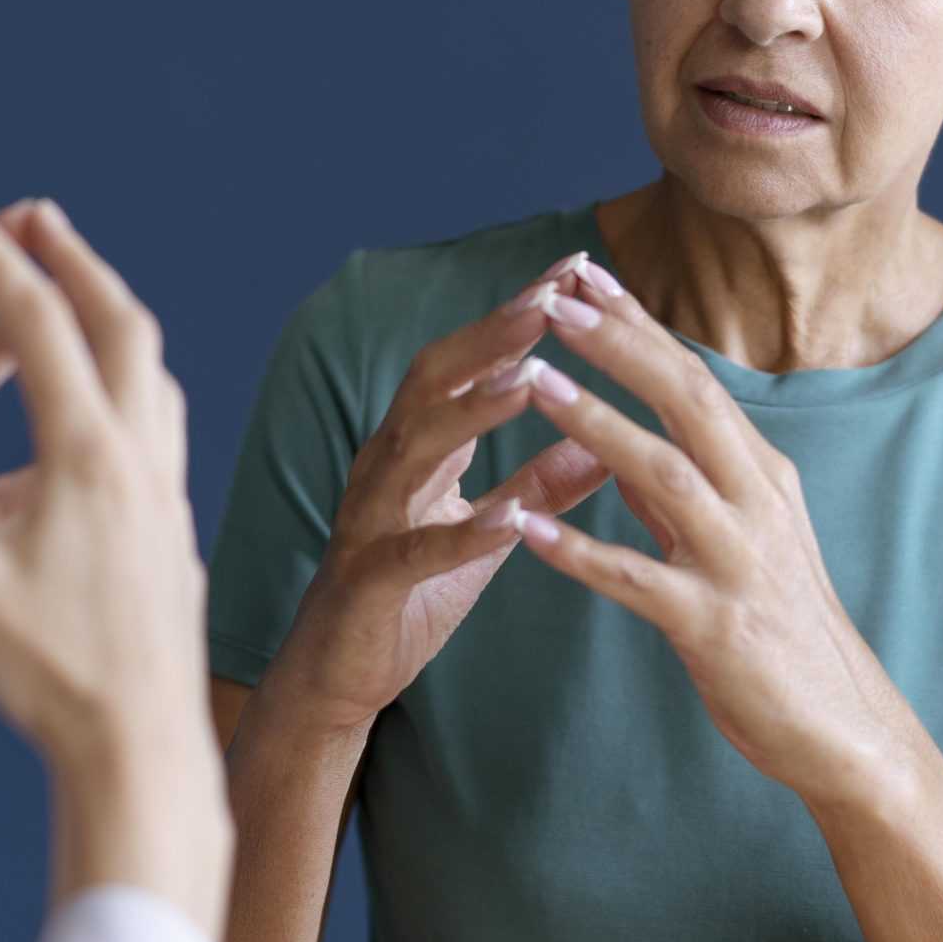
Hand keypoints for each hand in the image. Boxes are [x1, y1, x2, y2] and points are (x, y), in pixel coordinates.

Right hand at [0, 183, 230, 932]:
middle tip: (30, 216)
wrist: (140, 750)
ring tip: (75, 289)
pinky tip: (111, 402)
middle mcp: (138, 454)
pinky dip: (133, 376)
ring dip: (110, 312)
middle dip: (69, 260)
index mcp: (82, 451)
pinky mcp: (176, 525)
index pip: (34, 319)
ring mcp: (168, 488)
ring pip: (152, 367)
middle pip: (116, 321)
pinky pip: (161, 418)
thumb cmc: (44, 674)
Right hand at [265, 253, 609, 734]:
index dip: (516, 314)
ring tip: (533, 378)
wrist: (340, 671)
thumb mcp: (486, 529)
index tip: (575, 270)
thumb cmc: (411, 591)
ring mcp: (372, 518)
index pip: (466, 362)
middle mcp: (386, 464)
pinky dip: (463, 532)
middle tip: (553, 297)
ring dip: (475, 412)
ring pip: (417, 448)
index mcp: (415, 445)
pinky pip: (417, 551)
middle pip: (433, 380)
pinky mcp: (372, 579)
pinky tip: (509, 520)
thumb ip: (536, 483)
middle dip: (492, 335)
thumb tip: (602, 440)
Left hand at [514, 260, 922, 814]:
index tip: (584, 274)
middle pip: (688, 403)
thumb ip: (678, 489)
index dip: (640, 324)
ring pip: (665, 475)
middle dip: (622, 346)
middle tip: (555, 299)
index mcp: (762, 475)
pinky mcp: (714, 627)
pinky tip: (525, 526)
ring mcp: (739, 564)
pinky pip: (637, 581)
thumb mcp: (737, 538)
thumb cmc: (781, 628)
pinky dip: (579, 551)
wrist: (841, 727)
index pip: (695, 378)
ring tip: (534, 383)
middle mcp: (757, 505)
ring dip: (597, 424)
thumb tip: (620, 438)